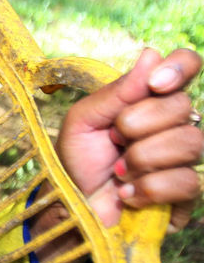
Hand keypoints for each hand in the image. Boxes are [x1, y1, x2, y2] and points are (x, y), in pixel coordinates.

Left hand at [55, 48, 202, 231]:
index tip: (155, 83)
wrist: (71, 207)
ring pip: (191, 142)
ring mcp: (184, 159)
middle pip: (183, 106)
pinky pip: (187, 182)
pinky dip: (149, 188)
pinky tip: (128, 194)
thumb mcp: (83, 122)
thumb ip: (117, 92)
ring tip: (118, 171)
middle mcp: (173, 124)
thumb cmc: (76, 161)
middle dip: (138, 124)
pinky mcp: (187, 195)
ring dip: (143, 158)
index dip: (179, 68)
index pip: (186, 67)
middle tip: (114, 140)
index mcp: (149, 100)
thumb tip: (152, 55)